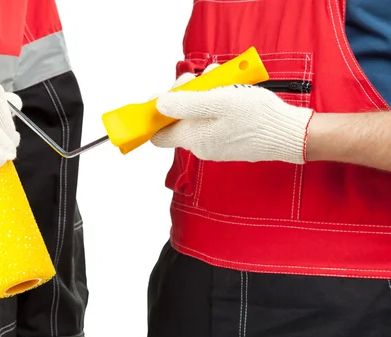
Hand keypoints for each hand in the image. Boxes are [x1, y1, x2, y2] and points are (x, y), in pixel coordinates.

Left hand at [151, 67, 314, 163]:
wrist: (291, 134)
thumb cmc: (257, 118)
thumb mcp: (219, 101)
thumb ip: (186, 104)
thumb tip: (159, 105)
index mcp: (193, 138)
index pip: (159, 135)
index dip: (160, 113)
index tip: (170, 95)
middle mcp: (200, 146)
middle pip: (180, 119)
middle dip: (188, 94)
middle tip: (203, 77)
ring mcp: (215, 144)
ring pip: (198, 115)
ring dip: (206, 94)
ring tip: (223, 79)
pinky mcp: (228, 140)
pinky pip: (214, 119)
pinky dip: (218, 103)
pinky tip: (232, 90)